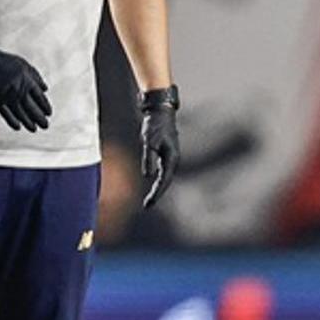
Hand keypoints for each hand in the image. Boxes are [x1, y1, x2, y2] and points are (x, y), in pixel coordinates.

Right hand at [0, 36, 51, 131]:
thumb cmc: (3, 61)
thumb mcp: (23, 64)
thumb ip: (35, 76)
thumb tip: (45, 89)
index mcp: (27, 80)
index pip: (40, 97)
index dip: (45, 106)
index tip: (49, 113)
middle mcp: (18, 90)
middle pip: (32, 108)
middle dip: (40, 118)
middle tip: (45, 125)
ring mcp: (6, 96)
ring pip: (20, 113)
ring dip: (28, 122)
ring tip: (33, 129)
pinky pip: (5, 114)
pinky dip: (12, 121)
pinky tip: (17, 126)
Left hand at [139, 86, 179, 207]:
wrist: (159, 112)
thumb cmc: (154, 126)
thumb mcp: (149, 141)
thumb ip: (148, 158)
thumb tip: (147, 176)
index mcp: (171, 158)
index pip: (164, 180)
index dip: (156, 193)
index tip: (148, 204)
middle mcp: (172, 160)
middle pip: (165, 181)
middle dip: (157, 194)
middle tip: (147, 206)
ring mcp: (169, 157)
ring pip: (164, 177)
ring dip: (158, 189)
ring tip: (149, 201)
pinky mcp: (164, 154)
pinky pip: (161, 171)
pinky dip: (157, 180)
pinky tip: (152, 184)